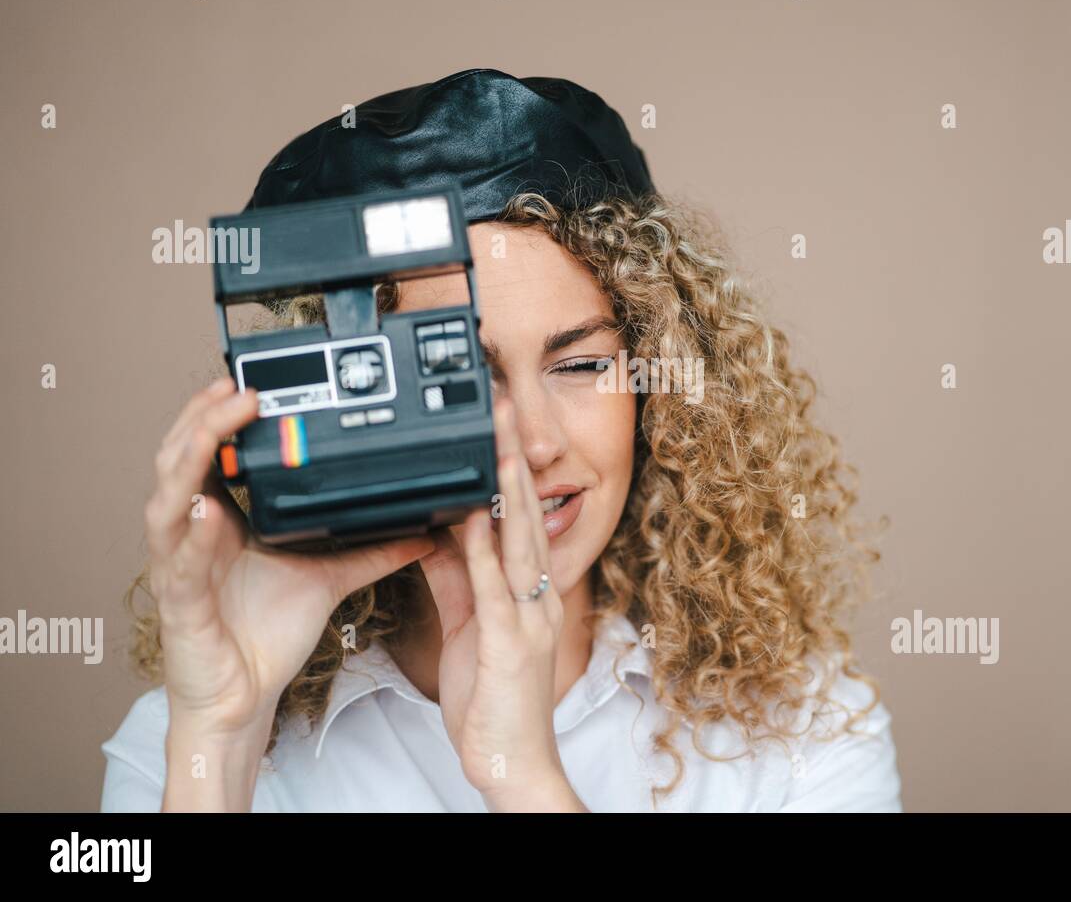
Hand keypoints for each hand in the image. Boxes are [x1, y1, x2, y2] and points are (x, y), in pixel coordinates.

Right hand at [145, 378, 435, 786]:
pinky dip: (193, 535)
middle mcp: (192, 534)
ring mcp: (180, 566)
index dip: (219, 416)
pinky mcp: (181, 605)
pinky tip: (209, 511)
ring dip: (189, 457)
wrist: (245, 697)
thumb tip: (426, 529)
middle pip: (178, 460)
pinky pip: (182, 564)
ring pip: (166, 500)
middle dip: (201, 418)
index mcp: (221, 519)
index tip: (251, 382)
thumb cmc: (269, 634)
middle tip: (235, 386)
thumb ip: (376, 549)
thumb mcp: (332, 577)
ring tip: (217, 423)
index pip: (209, 453)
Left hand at [417, 397, 582, 809]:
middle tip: (501, 408)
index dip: (509, 468)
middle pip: (526, 513)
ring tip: (496, 442)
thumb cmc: (494, 698)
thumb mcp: (471, 626)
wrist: (513, 761)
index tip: (494, 424)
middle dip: (513, 458)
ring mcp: (529, 616)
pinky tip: (472, 518)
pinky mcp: (511, 643)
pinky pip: (495, 588)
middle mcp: (536, 594)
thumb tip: (436, 531)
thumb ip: (457, 577)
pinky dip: (482, 550)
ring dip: (508, 490)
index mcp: (528, 589)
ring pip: (518, 541)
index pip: (520, 516)